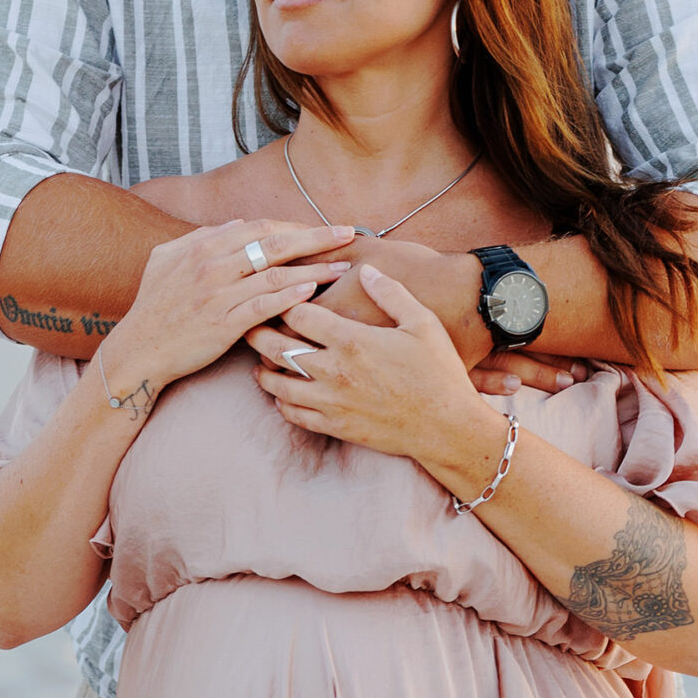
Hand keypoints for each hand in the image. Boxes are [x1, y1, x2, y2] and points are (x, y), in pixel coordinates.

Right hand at [99, 220, 353, 408]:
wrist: (138, 350)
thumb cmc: (154, 306)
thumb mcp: (167, 259)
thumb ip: (201, 237)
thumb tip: (236, 223)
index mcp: (203, 246)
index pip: (259, 227)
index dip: (294, 226)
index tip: (321, 229)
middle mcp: (213, 265)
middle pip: (275, 243)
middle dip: (316, 237)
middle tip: (348, 233)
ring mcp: (218, 295)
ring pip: (276, 274)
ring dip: (314, 268)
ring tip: (343, 267)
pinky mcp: (223, 324)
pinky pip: (263, 306)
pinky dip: (290, 297)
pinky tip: (313, 293)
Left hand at [245, 245, 588, 394]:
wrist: (447, 427)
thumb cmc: (439, 371)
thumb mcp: (422, 323)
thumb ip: (390, 293)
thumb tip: (366, 270)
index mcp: (351, 339)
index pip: (298, 313)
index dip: (285, 300)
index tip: (281, 296)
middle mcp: (334, 370)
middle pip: (276, 348)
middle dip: (258, 334)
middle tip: (249, 325)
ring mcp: (331, 402)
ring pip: (278, 386)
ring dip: (264, 372)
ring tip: (260, 362)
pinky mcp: (336, 427)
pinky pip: (294, 416)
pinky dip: (282, 404)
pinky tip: (282, 396)